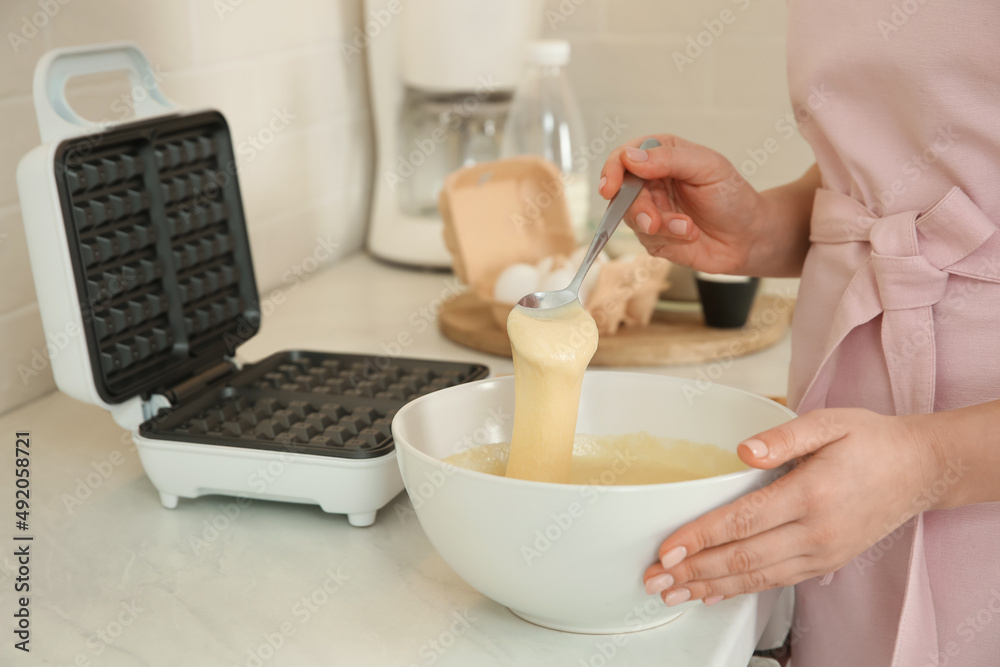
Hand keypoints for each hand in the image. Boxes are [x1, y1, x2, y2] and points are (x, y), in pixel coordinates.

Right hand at [599, 134, 766, 274]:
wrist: (749, 236)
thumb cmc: (732, 196)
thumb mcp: (708, 167)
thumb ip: (669, 158)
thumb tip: (630, 158)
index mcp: (661, 156)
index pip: (624, 157)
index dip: (612, 170)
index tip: (610, 188)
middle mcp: (650, 183)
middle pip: (621, 192)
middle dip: (637, 209)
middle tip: (653, 221)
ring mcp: (651, 211)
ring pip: (632, 218)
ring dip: (659, 226)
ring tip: (687, 228)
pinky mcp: (655, 238)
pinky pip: (646, 239)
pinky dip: (668, 238)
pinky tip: (690, 235)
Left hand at [641, 408, 943, 606]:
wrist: (919, 469)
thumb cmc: (871, 441)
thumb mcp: (828, 423)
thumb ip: (783, 437)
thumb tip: (744, 451)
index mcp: (809, 494)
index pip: (742, 522)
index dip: (701, 538)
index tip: (668, 550)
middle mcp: (815, 531)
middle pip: (742, 558)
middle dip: (693, 571)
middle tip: (654, 579)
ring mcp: (821, 552)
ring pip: (756, 577)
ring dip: (710, 587)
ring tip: (674, 593)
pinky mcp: (825, 561)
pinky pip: (776, 581)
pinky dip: (741, 590)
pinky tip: (714, 592)